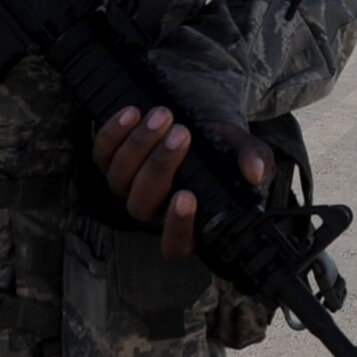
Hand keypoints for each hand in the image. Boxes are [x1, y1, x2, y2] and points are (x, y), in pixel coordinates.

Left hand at [92, 108, 273, 258]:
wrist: (198, 123)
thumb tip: (254, 171)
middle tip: (182, 135)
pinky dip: (114, 132)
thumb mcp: (245, 152)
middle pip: (142, 205)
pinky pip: (102, 153)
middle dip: (159, 167)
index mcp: (186, 222)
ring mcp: (127, 187)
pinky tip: (133, 112)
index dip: (177, 226)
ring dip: (139, 145)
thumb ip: (255, 160)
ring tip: (163, 116)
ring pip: (119, 180)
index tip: (187, 196)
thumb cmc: (221, 149)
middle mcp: (153, 210)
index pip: (175, 244)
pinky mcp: (109, 162)